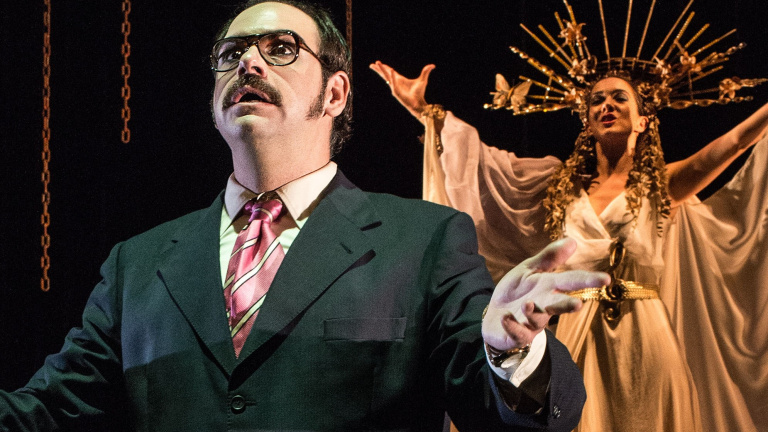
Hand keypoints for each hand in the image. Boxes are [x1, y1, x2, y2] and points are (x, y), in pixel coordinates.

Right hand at [369, 60, 434, 118]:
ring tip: (377, 64)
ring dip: (382, 70)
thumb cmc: (419, 93)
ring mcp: (395, 88)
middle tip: (372, 64)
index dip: (385, 68)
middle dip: (379, 69)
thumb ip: (426, 71)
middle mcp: (395, 83)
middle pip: (385, 74)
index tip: (379, 63)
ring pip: (387, 77)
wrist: (419, 103)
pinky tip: (392, 70)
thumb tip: (433, 65)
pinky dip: (393, 77)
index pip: (390, 72)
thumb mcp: (423, 80)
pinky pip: (394, 83)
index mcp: (400, 80)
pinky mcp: (396, 92)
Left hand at [482, 238, 609, 350]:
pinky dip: (511, 326)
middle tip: (578, 304)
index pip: (571, 281)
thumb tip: (573, 241)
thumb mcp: (529, 270)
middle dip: (567, 305)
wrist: (494, 314)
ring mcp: (531, 322)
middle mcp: (544, 306)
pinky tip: (505, 317)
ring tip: (527, 304)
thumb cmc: (516, 290)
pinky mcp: (517, 335)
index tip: (606, 279)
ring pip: (537, 320)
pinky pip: (517, 333)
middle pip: (558, 305)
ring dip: (533, 313)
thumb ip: (549, 258)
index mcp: (548, 287)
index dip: (587, 280)